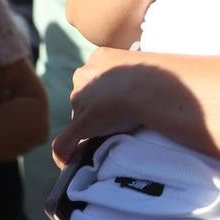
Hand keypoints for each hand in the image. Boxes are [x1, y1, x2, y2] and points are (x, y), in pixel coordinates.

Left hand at [53, 48, 150, 165]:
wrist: (150, 86)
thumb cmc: (155, 74)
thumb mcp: (144, 63)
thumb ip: (136, 71)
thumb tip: (144, 82)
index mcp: (98, 58)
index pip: (96, 78)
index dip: (107, 90)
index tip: (122, 97)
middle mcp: (84, 76)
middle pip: (85, 96)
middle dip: (97, 107)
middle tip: (120, 115)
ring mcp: (80, 101)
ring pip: (79, 116)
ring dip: (90, 125)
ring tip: (111, 133)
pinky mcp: (81, 124)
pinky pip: (65, 142)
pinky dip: (64, 152)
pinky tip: (68, 161)